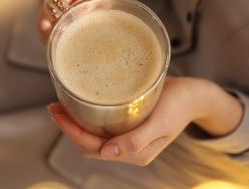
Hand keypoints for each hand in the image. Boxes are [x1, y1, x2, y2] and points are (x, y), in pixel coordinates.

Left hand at [47, 76, 243, 165]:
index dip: (73, 132)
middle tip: (54, 106)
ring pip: (93, 135)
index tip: (58, 114)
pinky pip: (102, 126)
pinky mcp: (128, 125)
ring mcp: (128, 137)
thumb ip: (136, 141)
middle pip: (90, 143)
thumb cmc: (179, 105)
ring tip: (60, 105)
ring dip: (75, 122)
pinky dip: (87, 118)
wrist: (194, 94)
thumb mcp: (160, 122)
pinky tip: (79, 105)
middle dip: (69, 127)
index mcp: (136, 153)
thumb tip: (107, 154)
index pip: (94, 147)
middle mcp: (129, 149)